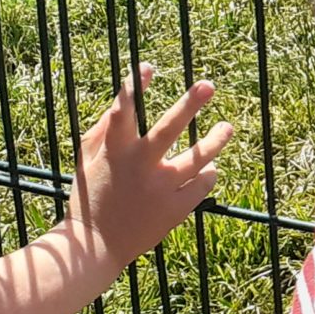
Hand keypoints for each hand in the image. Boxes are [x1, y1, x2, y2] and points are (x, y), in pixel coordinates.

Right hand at [65, 67, 233, 269]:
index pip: (123, 112)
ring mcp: (161, 188)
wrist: (96, 247)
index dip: (133, 87)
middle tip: (208, 85)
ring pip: (200, 156)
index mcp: (115, 152)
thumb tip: (123, 100)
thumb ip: (104, 130)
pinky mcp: (177, 208)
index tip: (147, 66)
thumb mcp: (87, 160)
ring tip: (227, 128)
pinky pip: (204, 182)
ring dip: (217, 139)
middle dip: (189, 104)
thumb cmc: (90, 196)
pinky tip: (206, 170)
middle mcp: (139, 167)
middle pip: (169, 128)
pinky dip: (207, 173)